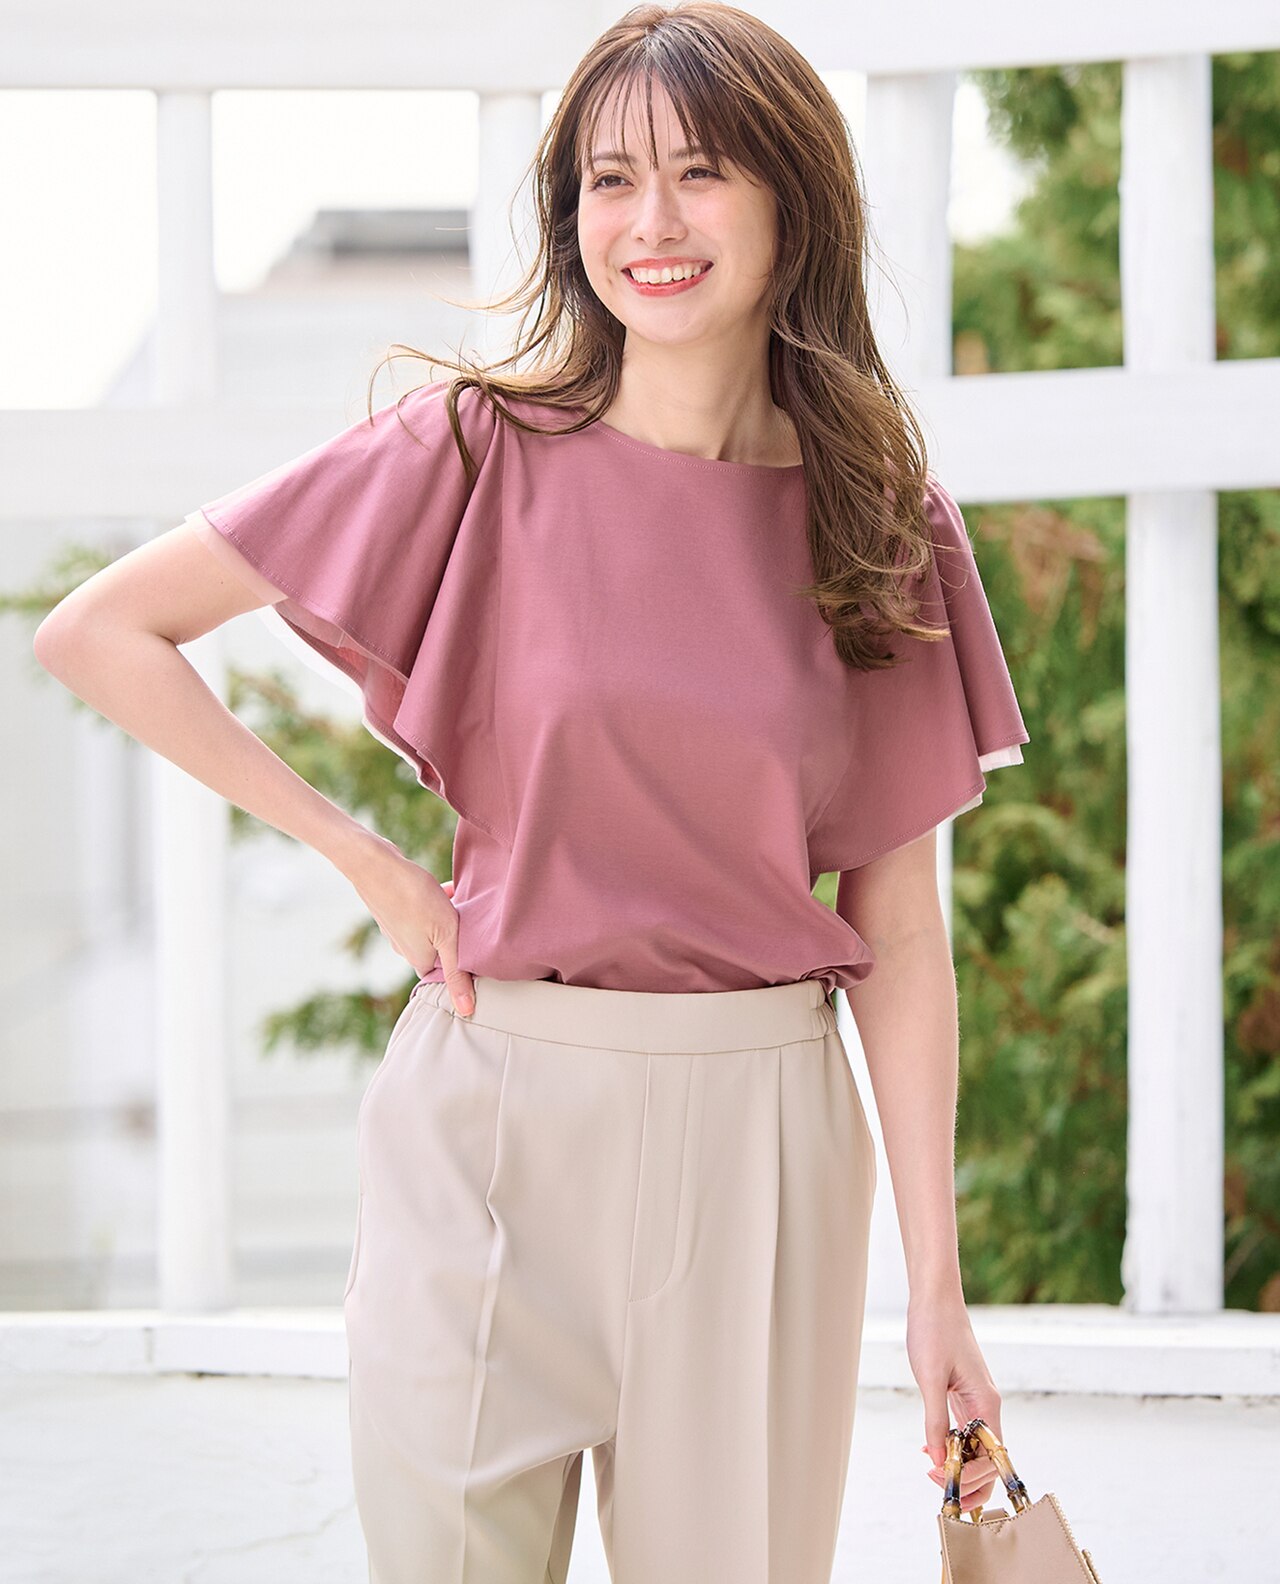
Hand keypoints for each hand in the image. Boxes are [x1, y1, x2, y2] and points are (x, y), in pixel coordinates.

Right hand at [342, 831, 475, 1015]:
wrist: (374, 862)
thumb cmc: (414, 898)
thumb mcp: (446, 935)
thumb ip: (457, 972)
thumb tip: (466, 1011)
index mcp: (418, 960)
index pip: (447, 972)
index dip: (465, 960)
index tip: (482, 947)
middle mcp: (405, 948)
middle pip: (442, 948)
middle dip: (459, 935)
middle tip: (477, 920)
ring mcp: (398, 927)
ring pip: (434, 927)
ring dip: (450, 915)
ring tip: (464, 900)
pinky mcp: (395, 907)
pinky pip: (424, 910)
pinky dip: (438, 901)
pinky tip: (448, 887)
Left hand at [906, 1286, 1002, 1512]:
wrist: (935, 1299)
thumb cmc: (935, 1330)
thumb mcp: (930, 1378)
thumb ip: (936, 1421)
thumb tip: (939, 1460)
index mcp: (987, 1403)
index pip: (992, 1458)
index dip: (972, 1477)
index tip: (943, 1478)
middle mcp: (987, 1406)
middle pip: (988, 1458)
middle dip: (968, 1478)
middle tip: (937, 1483)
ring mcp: (976, 1401)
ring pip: (976, 1447)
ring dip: (959, 1465)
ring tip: (932, 1471)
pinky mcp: (963, 1395)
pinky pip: (965, 1431)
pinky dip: (952, 1446)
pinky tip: (931, 1449)